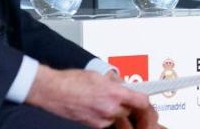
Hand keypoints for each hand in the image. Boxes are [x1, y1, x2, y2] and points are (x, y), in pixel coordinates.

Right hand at [26, 65, 162, 128]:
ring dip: (118, 110)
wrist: (53, 91)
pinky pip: (107, 121)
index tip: (146, 101)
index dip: (146, 102)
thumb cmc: (71, 81)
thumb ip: (115, 82)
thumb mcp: (99, 75)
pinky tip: (97, 105)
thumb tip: (124, 85)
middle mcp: (110, 108)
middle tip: (127, 99)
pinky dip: (106, 115)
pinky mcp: (93, 125)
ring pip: (119, 117)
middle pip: (131, 111)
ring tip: (107, 99)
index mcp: (114, 93)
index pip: (141, 101)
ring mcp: (101, 118)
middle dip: (130, 105)